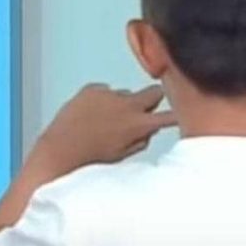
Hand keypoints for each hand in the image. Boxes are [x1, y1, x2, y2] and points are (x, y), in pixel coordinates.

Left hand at [32, 83, 176, 177]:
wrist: (61, 150)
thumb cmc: (91, 158)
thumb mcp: (124, 154)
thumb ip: (141, 139)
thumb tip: (150, 129)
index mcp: (139, 124)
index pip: (169, 114)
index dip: (178, 113)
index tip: (184, 110)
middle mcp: (127, 104)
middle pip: (153, 92)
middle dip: (153, 99)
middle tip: (144, 109)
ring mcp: (109, 94)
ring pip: (126, 94)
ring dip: (121, 103)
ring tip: (104, 120)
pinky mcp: (92, 88)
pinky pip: (104, 91)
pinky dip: (101, 99)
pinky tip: (90, 114)